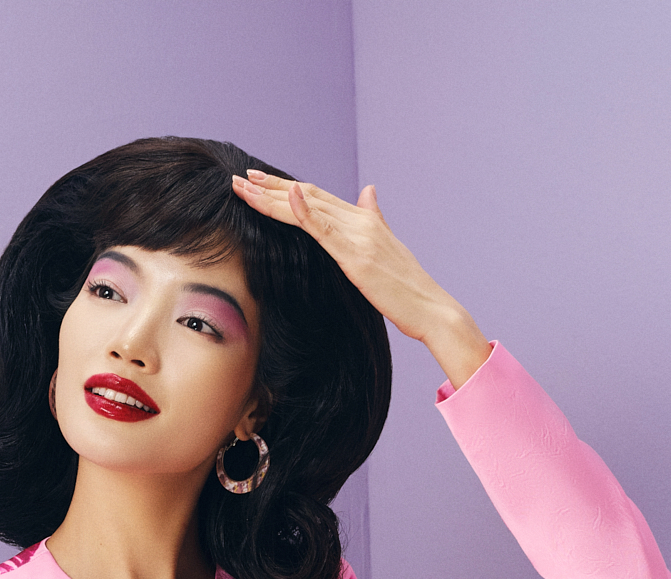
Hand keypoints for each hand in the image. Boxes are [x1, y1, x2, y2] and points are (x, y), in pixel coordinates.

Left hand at [231, 169, 491, 384]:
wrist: (430, 308)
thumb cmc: (407, 288)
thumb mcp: (387, 247)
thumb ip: (375, 217)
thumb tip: (369, 191)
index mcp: (363, 219)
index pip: (317, 197)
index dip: (286, 188)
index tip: (259, 182)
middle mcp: (359, 220)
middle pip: (307, 196)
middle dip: (270, 187)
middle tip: (240, 178)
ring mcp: (358, 235)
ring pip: (309, 207)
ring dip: (273, 196)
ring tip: (245, 186)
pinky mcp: (357, 255)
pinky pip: (325, 228)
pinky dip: (305, 210)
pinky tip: (287, 194)